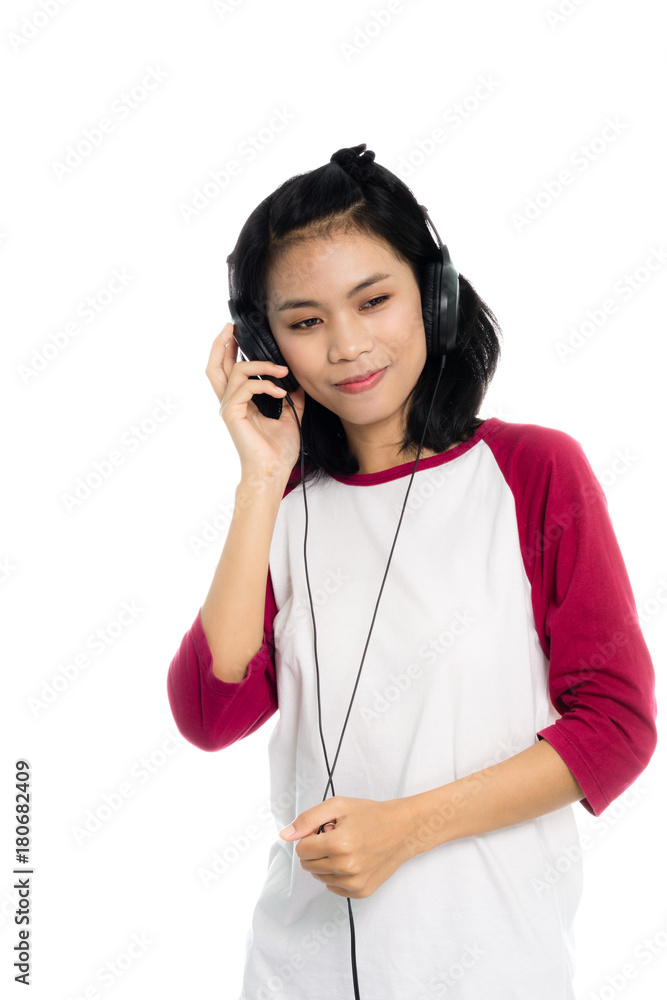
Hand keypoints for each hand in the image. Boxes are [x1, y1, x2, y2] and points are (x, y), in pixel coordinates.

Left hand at [279, 795, 411, 898]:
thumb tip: (286, 835)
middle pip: (308, 865)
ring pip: (319, 876)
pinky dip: (337, 875)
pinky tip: (352, 860)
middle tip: (336, 837)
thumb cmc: (371, 815)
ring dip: (326, 862)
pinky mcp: (361, 892)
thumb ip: (308, 819)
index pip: (302, 849)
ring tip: (346, 848)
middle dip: (316, 850)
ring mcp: (354, 883)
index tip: (325, 829)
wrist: (402, 830)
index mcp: (340, 844)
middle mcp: (347, 867)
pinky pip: (333, 886)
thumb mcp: (338, 806)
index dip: (310, 836)